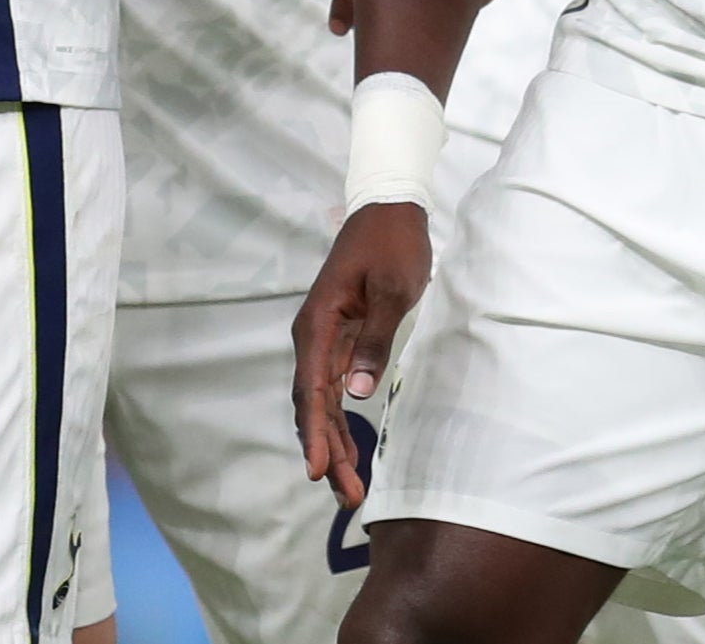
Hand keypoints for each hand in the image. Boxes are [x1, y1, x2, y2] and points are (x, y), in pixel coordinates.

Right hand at [293, 202, 432, 501]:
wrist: (390, 207)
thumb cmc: (393, 244)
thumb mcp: (393, 290)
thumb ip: (375, 341)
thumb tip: (357, 394)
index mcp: (317, 324)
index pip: (310, 389)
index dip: (315, 432)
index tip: (317, 470)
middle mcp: (313, 337)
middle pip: (312, 405)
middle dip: (327, 451)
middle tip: (347, 496)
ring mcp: (325, 340)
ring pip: (322, 403)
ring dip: (334, 443)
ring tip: (349, 488)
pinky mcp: (340, 340)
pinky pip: (334, 389)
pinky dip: (340, 420)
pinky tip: (348, 449)